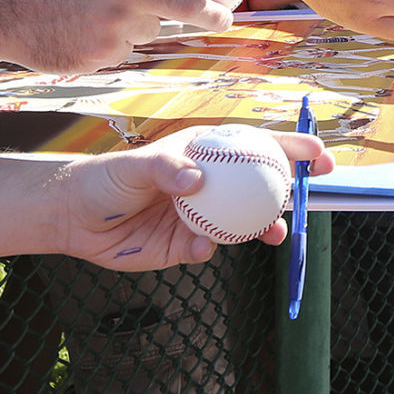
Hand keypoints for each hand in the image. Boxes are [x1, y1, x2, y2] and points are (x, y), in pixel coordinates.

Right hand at [0, 0, 249, 71]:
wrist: (6, 8)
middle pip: (184, 6)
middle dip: (212, 14)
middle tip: (223, 18)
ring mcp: (111, 26)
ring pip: (152, 30)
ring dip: (142, 25)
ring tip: (102, 14)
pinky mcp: (100, 55)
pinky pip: (126, 51)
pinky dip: (117, 43)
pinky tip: (87, 32)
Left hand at [54, 127, 332, 269]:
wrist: (77, 219)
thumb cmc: (107, 179)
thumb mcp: (136, 165)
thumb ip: (167, 168)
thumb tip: (197, 180)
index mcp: (205, 153)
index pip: (253, 146)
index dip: (289, 146)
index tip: (316, 152)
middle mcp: (210, 183)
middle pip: (259, 184)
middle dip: (291, 186)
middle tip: (312, 190)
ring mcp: (202, 215)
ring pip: (244, 220)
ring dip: (263, 225)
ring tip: (274, 232)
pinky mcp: (186, 244)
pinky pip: (210, 247)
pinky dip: (210, 248)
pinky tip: (197, 246)